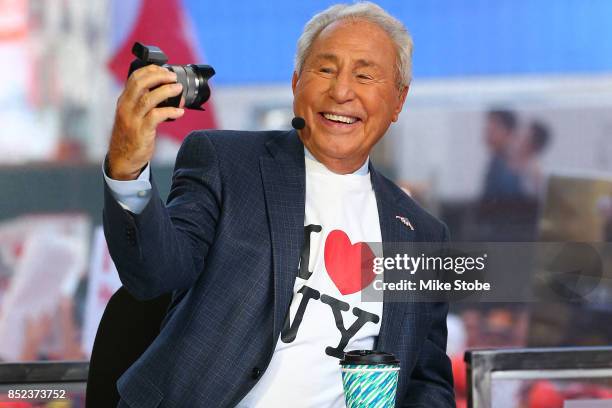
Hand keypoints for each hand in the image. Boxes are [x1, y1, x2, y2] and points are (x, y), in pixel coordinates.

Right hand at [108, 65, 184, 179]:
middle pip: (140, 83)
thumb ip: (145, 103)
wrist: (123, 159)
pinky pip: (157, 116)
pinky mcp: (141, 131)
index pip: (134, 77)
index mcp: (124, 101)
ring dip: (166, 91)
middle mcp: (126, 107)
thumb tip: (169, 92)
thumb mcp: (132, 115)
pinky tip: (180, 111)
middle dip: (158, 76)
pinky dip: (170, 111)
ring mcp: (133, 119)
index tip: (164, 69)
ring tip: (179, 89)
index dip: (150, 70)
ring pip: (149, 98)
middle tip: (173, 77)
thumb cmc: (131, 136)